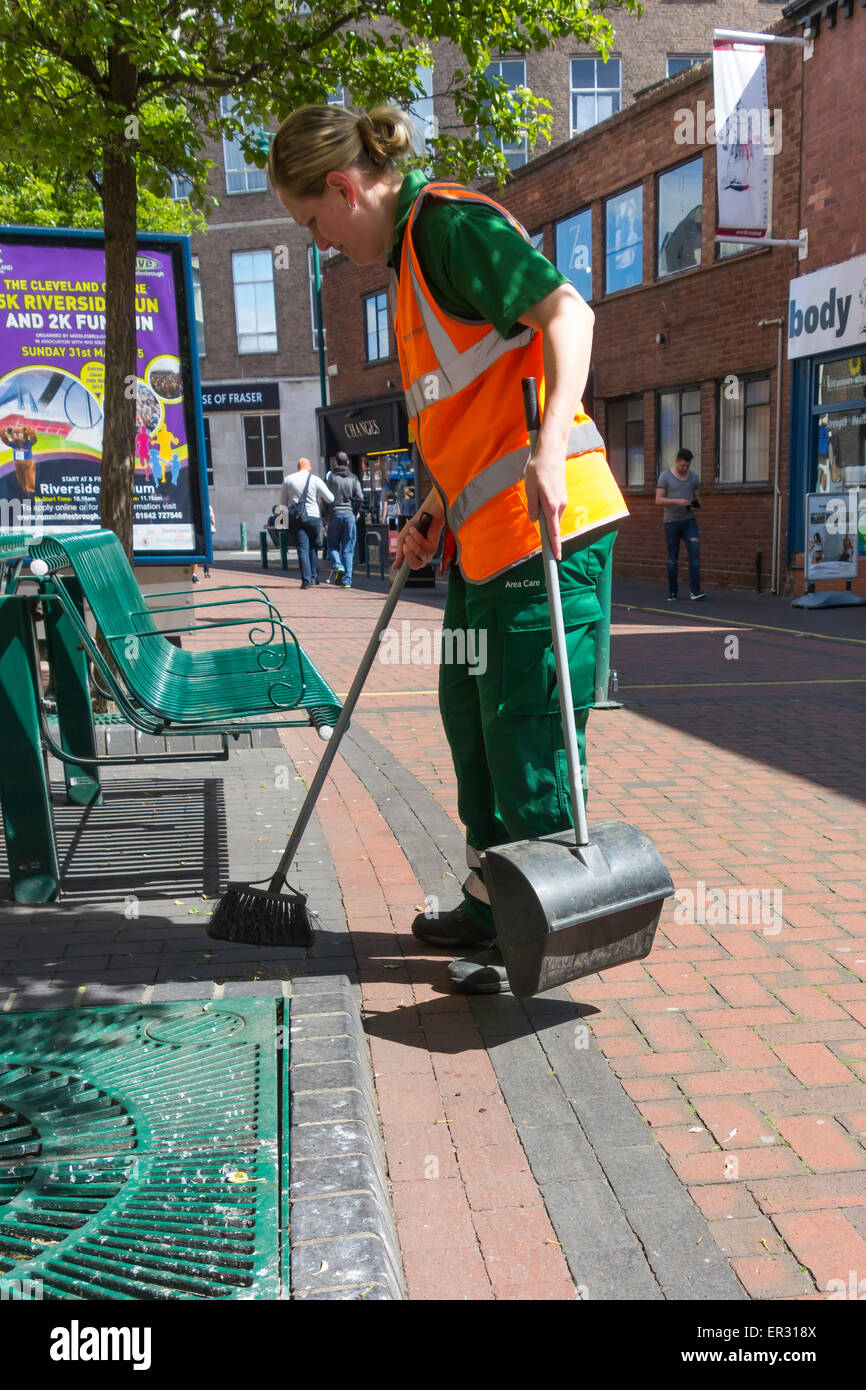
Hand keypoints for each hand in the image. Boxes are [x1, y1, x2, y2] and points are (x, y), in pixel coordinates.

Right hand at [392, 512, 442, 571]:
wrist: (425, 516)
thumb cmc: (414, 528)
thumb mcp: (402, 541)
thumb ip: (400, 554)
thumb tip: (394, 567)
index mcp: (414, 558)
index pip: (408, 568)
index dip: (403, 573)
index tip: (395, 577)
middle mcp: (422, 559)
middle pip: (415, 565)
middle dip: (408, 553)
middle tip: (405, 544)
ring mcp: (429, 554)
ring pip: (419, 553)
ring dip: (412, 542)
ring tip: (410, 533)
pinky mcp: (434, 547)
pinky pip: (423, 545)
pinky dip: (417, 536)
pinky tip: (415, 530)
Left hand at [524, 446, 566, 560]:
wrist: (552, 451)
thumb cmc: (539, 467)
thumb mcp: (530, 487)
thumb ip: (532, 505)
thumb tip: (534, 520)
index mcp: (551, 505)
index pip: (554, 531)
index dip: (554, 546)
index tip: (556, 558)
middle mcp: (560, 505)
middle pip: (552, 524)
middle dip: (546, 529)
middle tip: (538, 526)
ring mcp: (562, 500)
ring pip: (552, 515)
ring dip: (543, 512)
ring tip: (535, 489)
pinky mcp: (561, 495)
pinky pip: (553, 507)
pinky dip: (547, 507)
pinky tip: (540, 490)